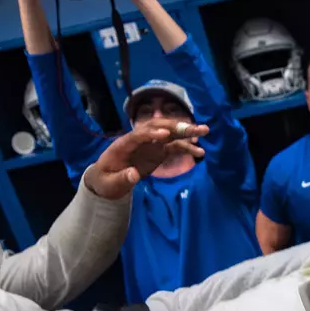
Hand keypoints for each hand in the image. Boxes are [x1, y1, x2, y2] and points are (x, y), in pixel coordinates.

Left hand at [84, 118, 206, 197]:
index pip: (137, 135)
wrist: (107, 180)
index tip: (165, 135)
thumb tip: (134, 174)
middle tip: (193, 128)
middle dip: (175, 126)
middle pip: (157, 128)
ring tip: (204, 131)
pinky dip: (186, 147)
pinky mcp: (158, 151)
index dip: (150, 134)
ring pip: (169, 134)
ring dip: (186, 131)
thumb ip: (121, 179)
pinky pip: (173, 146)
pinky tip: (200, 151)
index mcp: (123, 144)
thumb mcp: (109, 184)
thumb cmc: (105, 181)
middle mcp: (138, 140)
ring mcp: (150, 144)